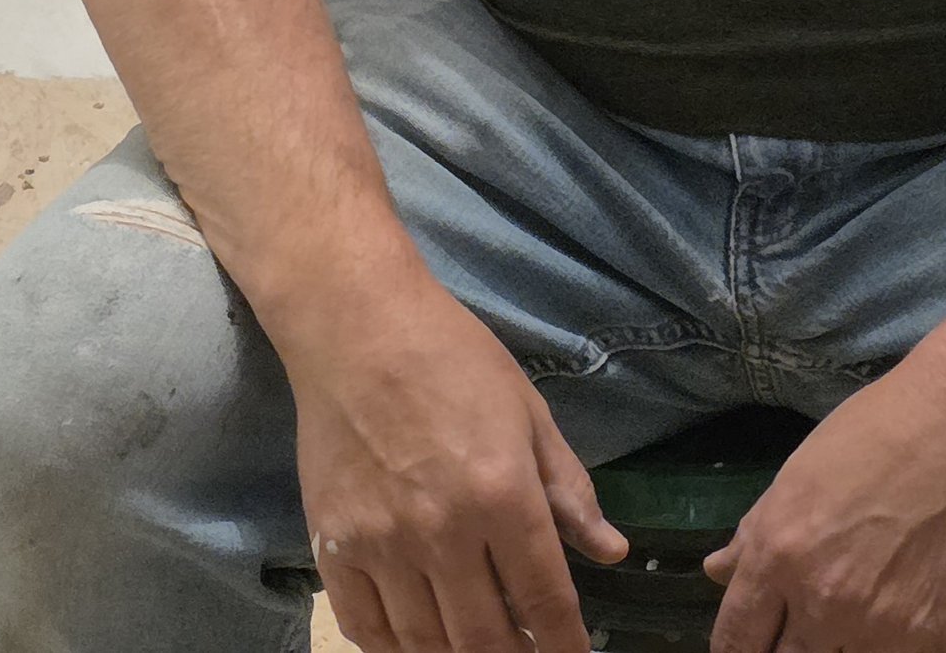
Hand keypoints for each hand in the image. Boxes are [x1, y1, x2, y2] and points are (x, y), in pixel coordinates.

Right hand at [287, 279, 627, 652]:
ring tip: (478, 648)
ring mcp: (381, 544)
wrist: (357, 325)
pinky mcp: (333, 544)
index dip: (564, 644)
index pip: (545, 601)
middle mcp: (443, 532)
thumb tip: (612, 553)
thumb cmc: (452, 357)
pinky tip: (417, 641)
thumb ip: (568, 489)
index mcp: (501, 494)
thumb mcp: (527, 411)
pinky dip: (394, 649)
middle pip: (485, 639)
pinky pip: (364, 628)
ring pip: (426, 645)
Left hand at [704, 361, 945, 652]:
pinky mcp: (935, 643)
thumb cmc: (879, 432)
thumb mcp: (800, 472)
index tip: (748, 645)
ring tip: (843, 627)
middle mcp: (823, 601)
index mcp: (780, 552)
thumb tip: (717, 572)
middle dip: (781, 651)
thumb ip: (757, 532)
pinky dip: (886, 652)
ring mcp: (882, 630)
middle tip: (796, 631)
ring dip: (834, 652)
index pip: (736, 639)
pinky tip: (890, 628)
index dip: (736, 648)